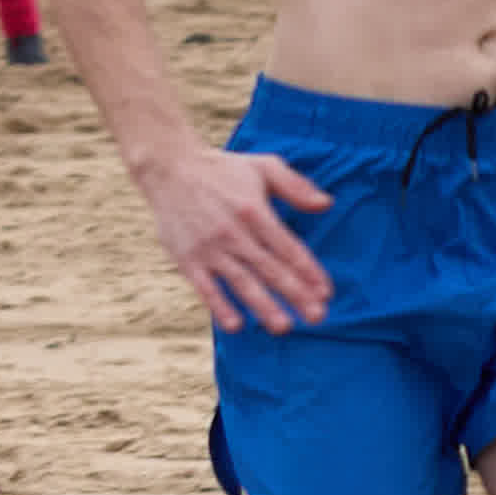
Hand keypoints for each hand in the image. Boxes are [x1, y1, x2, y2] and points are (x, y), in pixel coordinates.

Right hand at [137, 143, 333, 332]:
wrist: (168, 168)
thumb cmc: (222, 169)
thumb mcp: (264, 167)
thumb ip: (296, 186)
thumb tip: (327, 204)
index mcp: (255, 211)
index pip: (288, 247)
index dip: (309, 271)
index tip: (326, 293)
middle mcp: (233, 233)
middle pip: (270, 269)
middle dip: (296, 294)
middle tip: (318, 317)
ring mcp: (209, 248)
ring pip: (241, 282)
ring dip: (263, 306)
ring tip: (283, 327)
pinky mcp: (186, 258)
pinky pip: (205, 287)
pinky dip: (220, 306)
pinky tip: (236, 326)